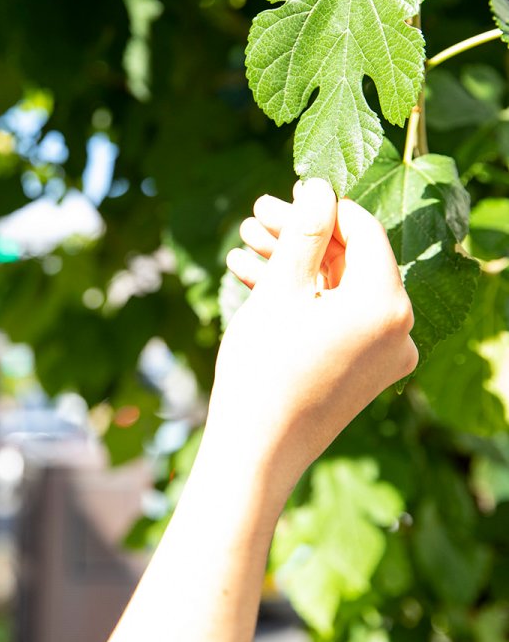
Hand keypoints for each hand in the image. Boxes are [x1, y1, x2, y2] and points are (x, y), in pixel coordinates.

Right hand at [207, 179, 417, 504]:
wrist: (256, 453)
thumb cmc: (264, 368)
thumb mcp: (282, 288)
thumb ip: (305, 232)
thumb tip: (321, 187)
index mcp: (387, 303)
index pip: (363, 230)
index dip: (320, 207)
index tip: (280, 195)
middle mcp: (398, 329)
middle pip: (350, 260)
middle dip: (300, 236)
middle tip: (254, 217)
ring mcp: (384, 355)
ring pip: (338, 289)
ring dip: (293, 265)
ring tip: (243, 247)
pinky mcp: (364, 372)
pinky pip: (338, 320)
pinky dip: (302, 300)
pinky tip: (252, 281)